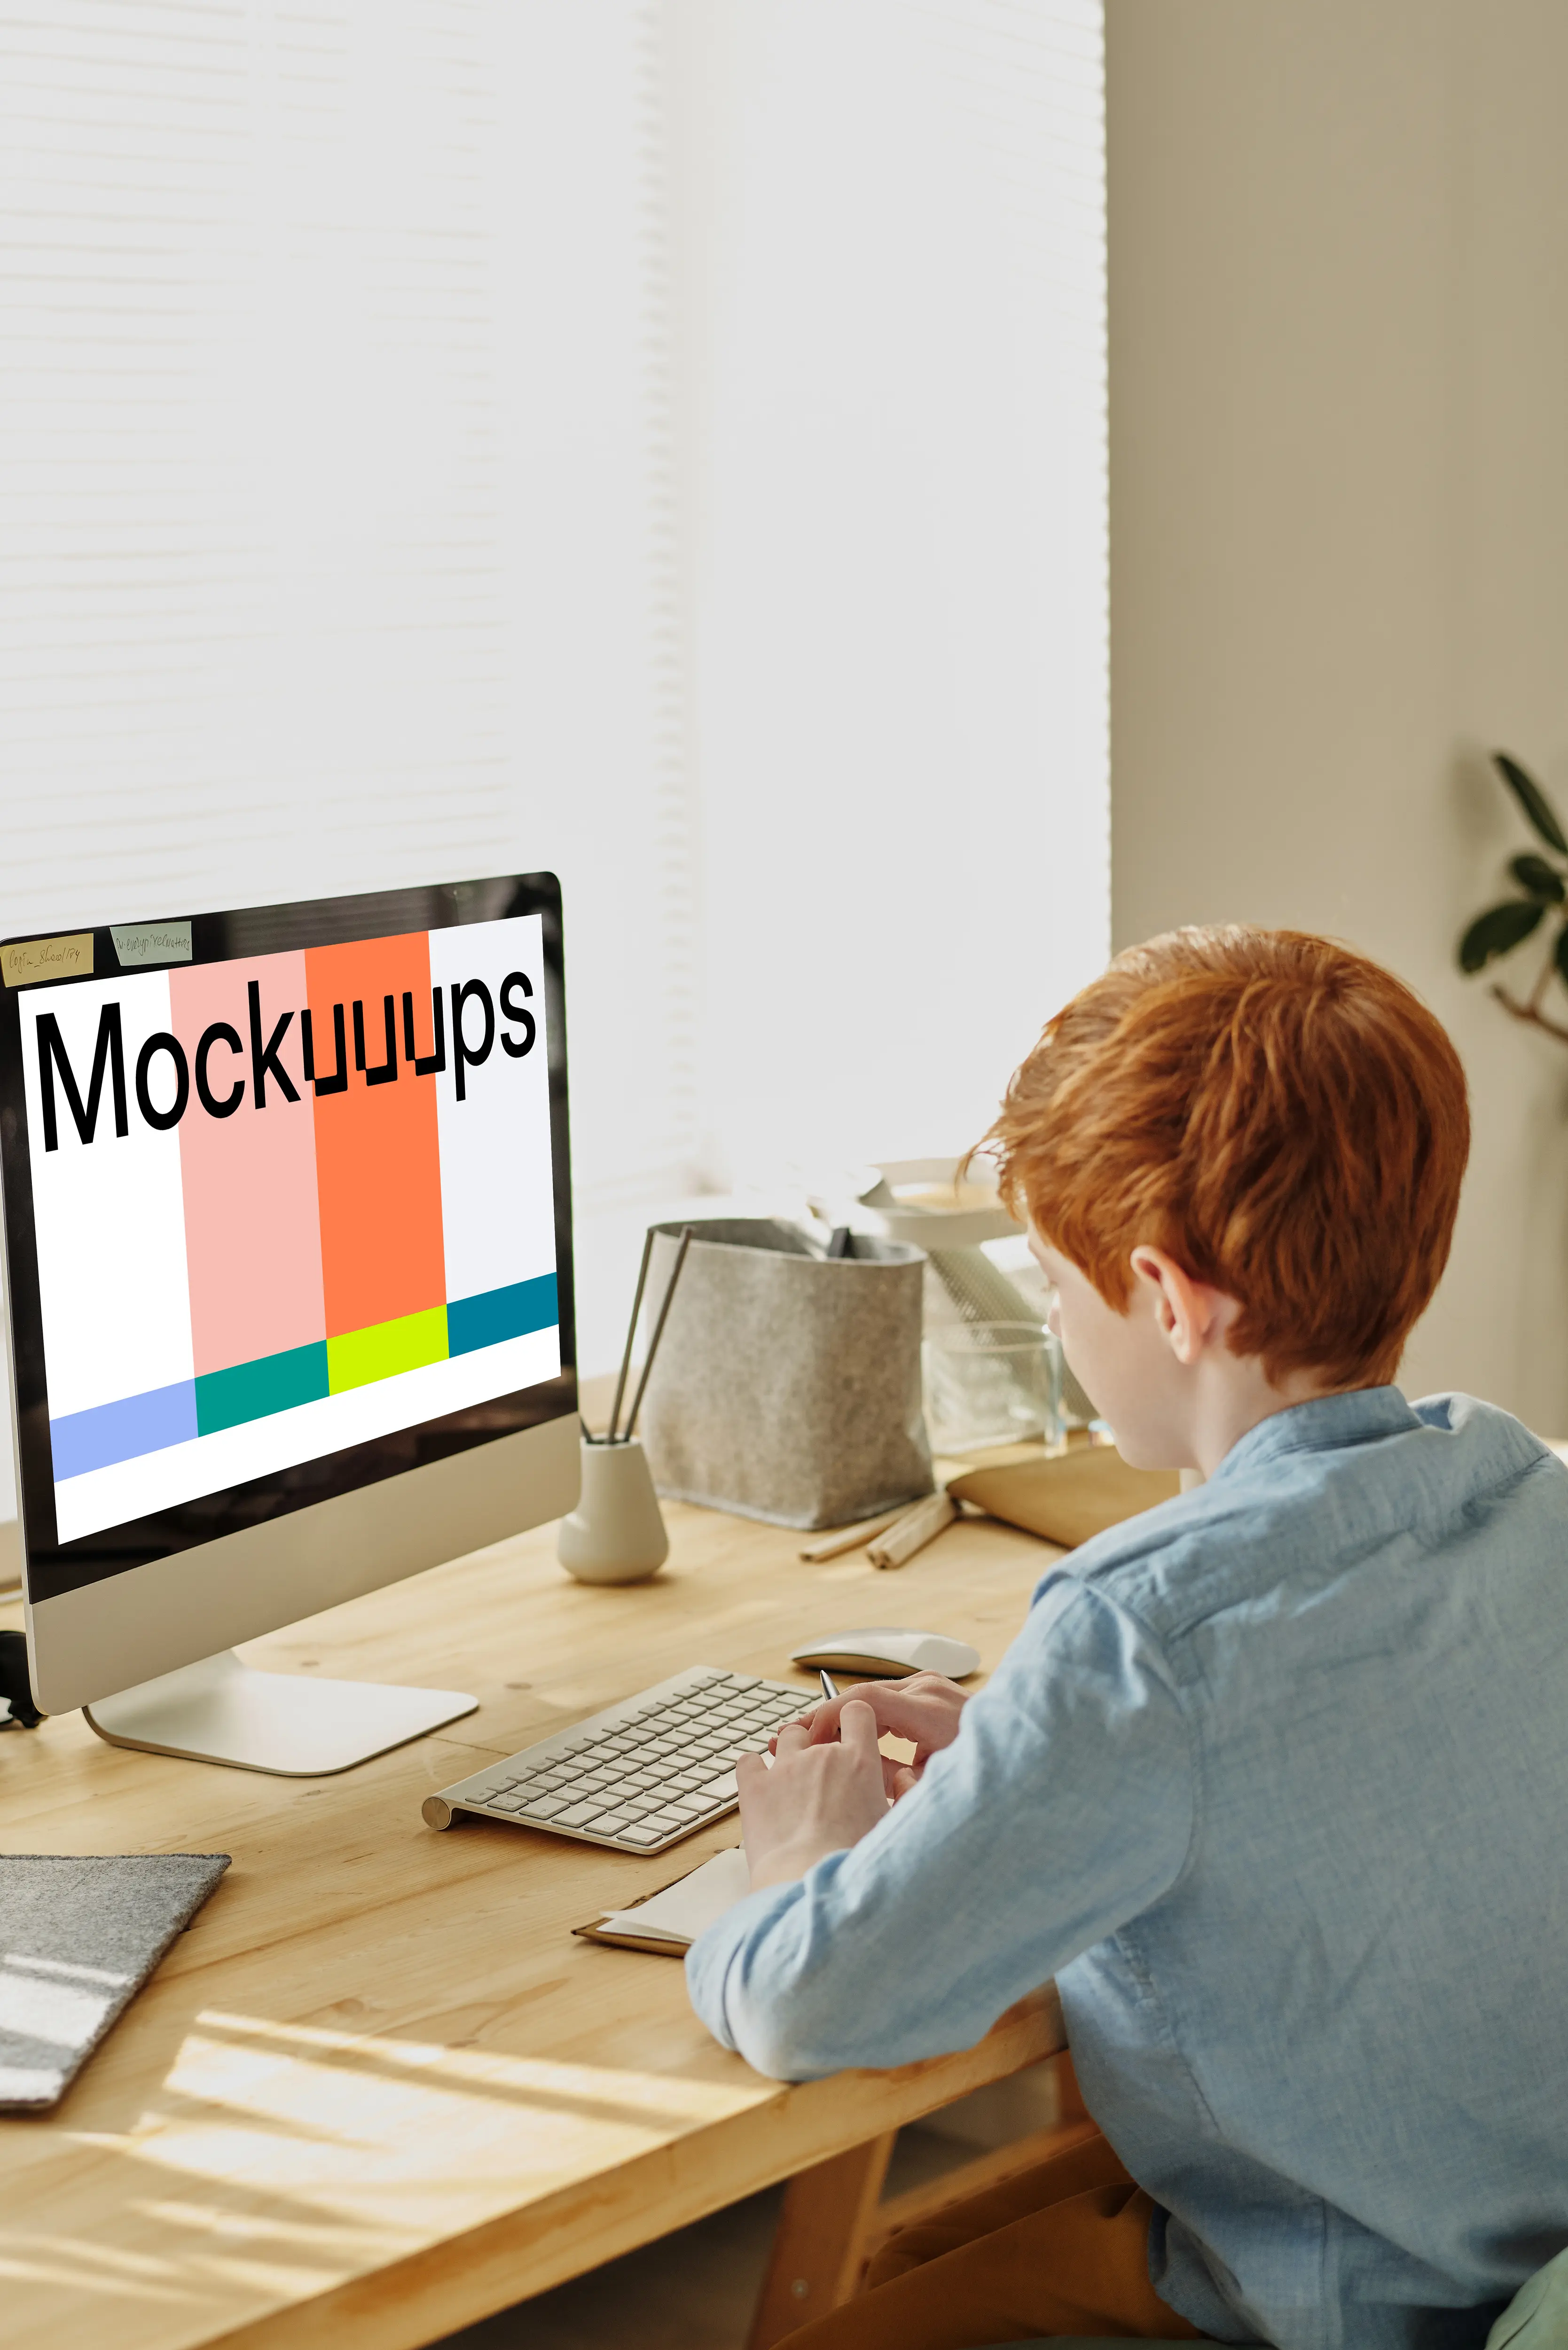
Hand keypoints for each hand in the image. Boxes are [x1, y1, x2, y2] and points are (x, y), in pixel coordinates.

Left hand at [739, 1700, 890, 1890]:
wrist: (807, 1883)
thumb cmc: (854, 1863)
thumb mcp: (894, 1826)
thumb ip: (906, 1794)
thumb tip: (903, 1776)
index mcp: (859, 1761)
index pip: (858, 1712)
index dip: (854, 1721)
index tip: (852, 1735)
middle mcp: (822, 1756)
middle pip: (820, 1730)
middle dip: (823, 1751)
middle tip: (826, 1784)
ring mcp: (785, 1767)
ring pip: (788, 1737)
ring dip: (792, 1753)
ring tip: (796, 1785)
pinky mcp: (754, 1786)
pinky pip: (748, 1760)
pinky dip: (754, 1769)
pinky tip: (763, 1788)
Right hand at [775, 1672, 969, 1799]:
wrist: (1019, 1750)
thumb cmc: (983, 1773)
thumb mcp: (935, 1786)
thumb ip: (893, 1781)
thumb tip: (855, 1776)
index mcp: (929, 1709)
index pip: (864, 1698)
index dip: (829, 1715)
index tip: (804, 1737)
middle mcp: (927, 1688)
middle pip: (862, 1696)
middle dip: (825, 1720)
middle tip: (789, 1742)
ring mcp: (930, 1685)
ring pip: (871, 1698)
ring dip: (843, 1720)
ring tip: (810, 1743)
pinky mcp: (930, 1690)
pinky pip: (887, 1701)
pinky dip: (864, 1718)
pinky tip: (844, 1738)